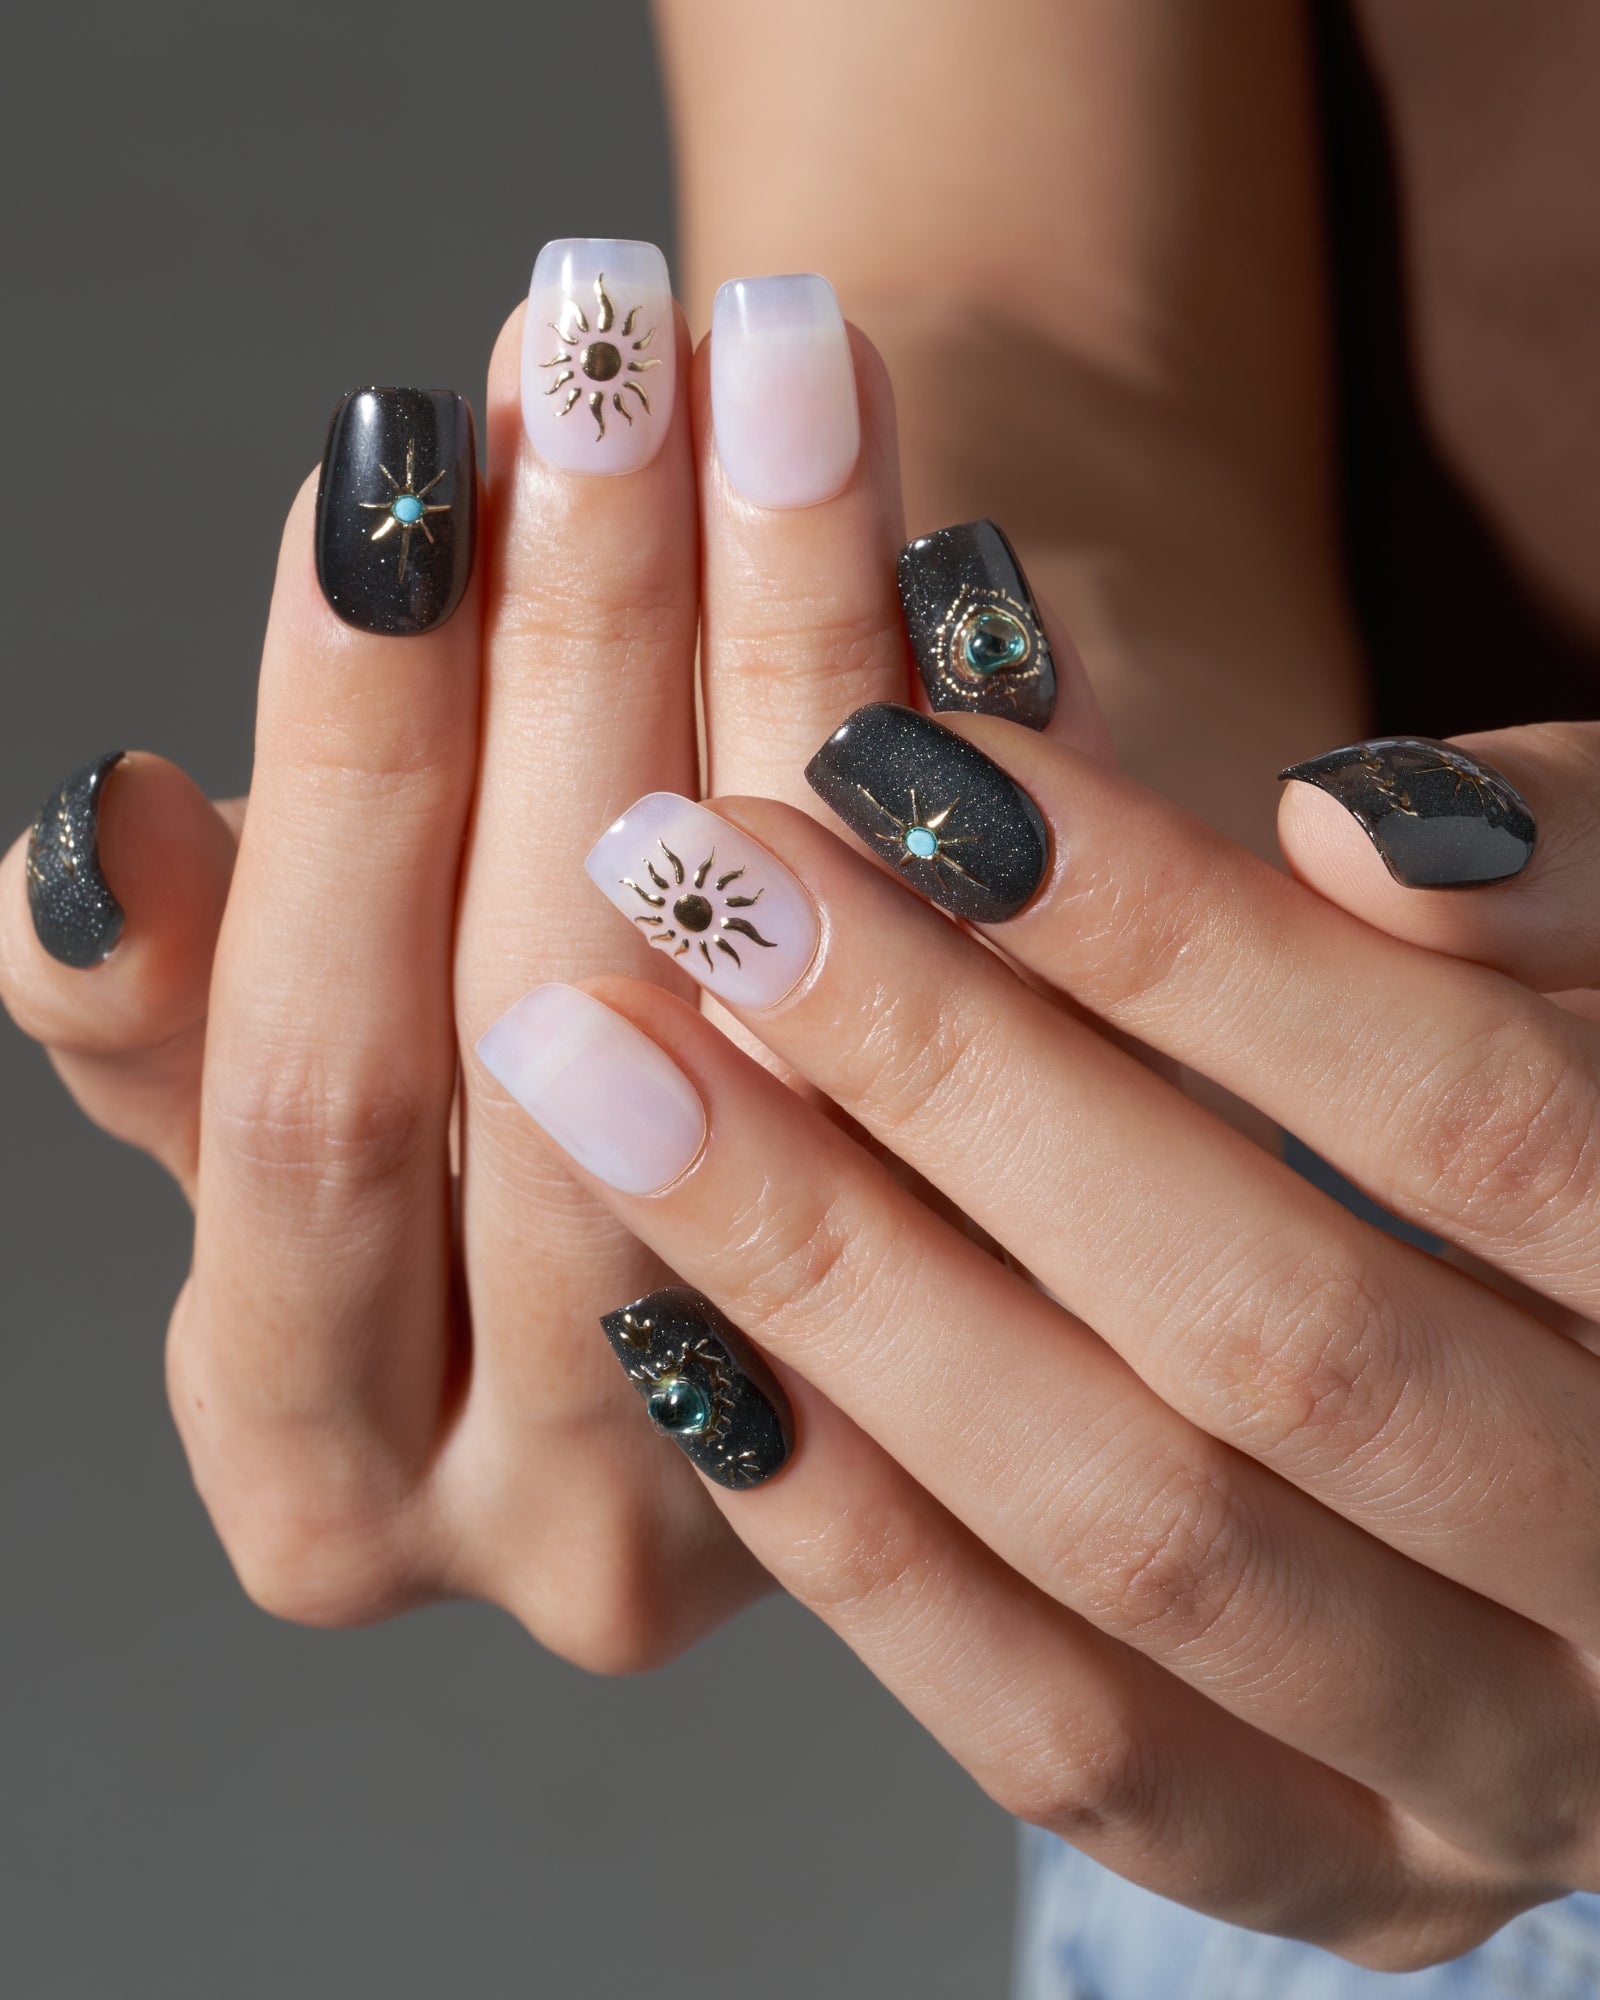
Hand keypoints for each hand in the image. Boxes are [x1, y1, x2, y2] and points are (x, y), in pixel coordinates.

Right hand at [0, 255, 910, 1668]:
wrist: (725, 1170)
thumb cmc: (446, 1102)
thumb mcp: (278, 1087)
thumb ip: (169, 1014)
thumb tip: (92, 840)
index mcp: (322, 1472)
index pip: (318, 1094)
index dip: (344, 764)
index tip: (392, 465)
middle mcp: (560, 1527)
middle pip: (559, 1039)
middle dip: (574, 655)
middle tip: (602, 346)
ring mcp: (807, 1479)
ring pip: (805, 1022)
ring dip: (791, 653)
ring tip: (778, 365)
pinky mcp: (1009, 1370)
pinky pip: (1006, 1042)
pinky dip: (974, 788)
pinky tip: (955, 552)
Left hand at [477, 682, 1599, 1964]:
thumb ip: (1579, 890)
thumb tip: (1350, 828)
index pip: (1468, 1116)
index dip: (1175, 937)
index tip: (909, 777)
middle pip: (1266, 1329)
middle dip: (946, 1082)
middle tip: (704, 887)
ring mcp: (1499, 1777)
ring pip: (1138, 1538)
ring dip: (841, 1287)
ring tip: (618, 1076)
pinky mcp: (1340, 1877)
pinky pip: (1075, 1743)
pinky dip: (864, 1545)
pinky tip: (683, 1341)